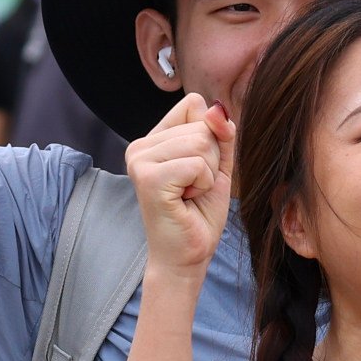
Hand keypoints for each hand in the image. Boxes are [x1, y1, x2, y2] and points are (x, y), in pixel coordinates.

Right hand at [127, 93, 235, 277]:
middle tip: (193, 188)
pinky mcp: (148, 178)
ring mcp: (140, 160)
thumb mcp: (218, 165)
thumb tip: (216, 108)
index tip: (197, 170)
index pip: (194, 104)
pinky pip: (196, 164)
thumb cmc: (199, 214)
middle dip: (211, 159)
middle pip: (201, 124)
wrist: (188, 256)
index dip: (211, 135)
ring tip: (189, 194)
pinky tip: (186, 200)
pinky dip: (202, 184)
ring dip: (207, 174)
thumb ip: (220, 134)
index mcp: (153, 138)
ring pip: (201, 142)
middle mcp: (140, 145)